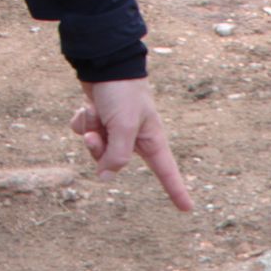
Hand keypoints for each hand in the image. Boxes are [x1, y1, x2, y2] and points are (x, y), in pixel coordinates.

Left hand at [70, 81, 192, 212]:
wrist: (106, 62)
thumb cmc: (122, 92)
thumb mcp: (124, 128)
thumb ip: (116, 157)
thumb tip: (105, 178)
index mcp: (151, 139)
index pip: (166, 171)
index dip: (176, 190)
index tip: (187, 208)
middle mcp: (134, 137)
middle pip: (113, 162)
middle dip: (98, 148)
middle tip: (95, 133)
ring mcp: (115, 128)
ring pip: (95, 147)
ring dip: (90, 130)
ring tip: (93, 111)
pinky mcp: (99, 119)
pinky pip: (84, 131)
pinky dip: (82, 120)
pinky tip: (87, 106)